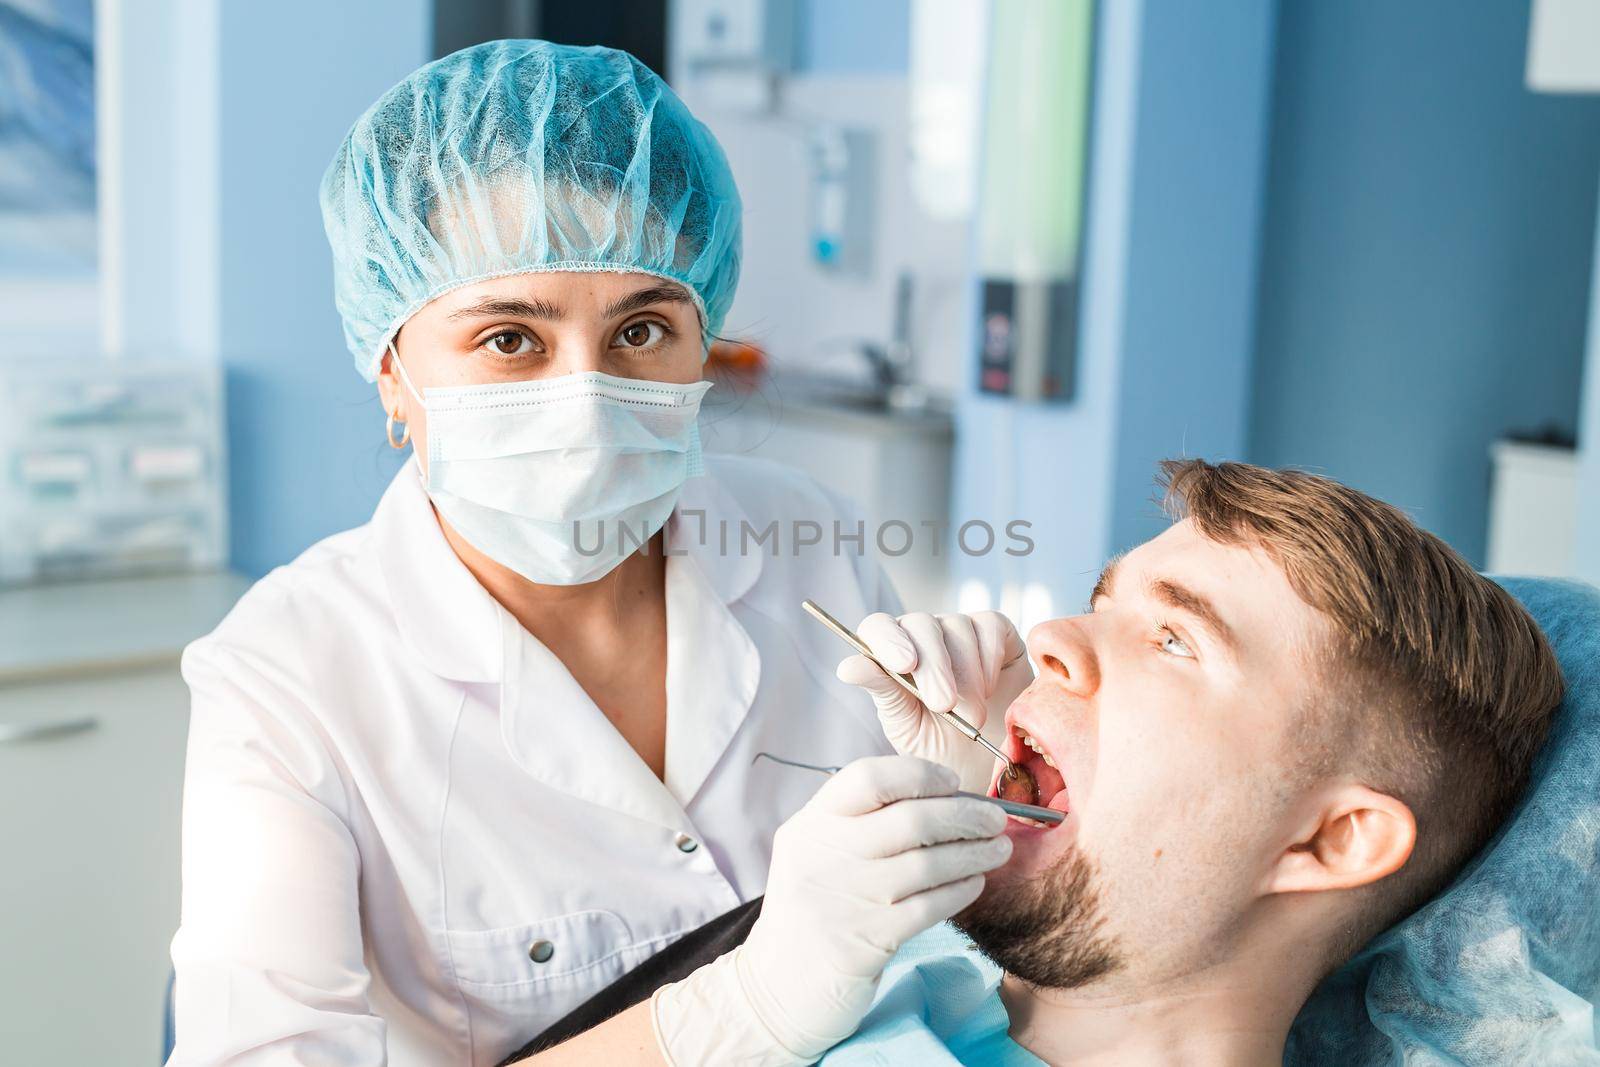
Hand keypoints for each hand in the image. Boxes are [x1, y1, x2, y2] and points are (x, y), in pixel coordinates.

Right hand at [651, 756, 1010, 1064]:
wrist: (779, 985)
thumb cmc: (813, 907)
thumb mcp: (815, 851)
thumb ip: (859, 821)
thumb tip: (941, 796)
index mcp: (811, 824)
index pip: (868, 777)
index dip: (920, 773)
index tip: (953, 782)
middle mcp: (824, 854)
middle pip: (911, 819)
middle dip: (965, 815)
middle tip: (995, 818)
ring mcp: (846, 898)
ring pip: (928, 864)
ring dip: (973, 854)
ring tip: (998, 850)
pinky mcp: (868, 941)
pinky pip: (929, 907)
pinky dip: (960, 891)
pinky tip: (975, 883)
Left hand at [838, 611, 1033, 792]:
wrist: (987, 763)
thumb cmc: (938, 746)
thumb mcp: (905, 725)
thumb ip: (882, 691)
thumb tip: (847, 667)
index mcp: (890, 653)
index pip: (878, 627)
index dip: (888, 640)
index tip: (903, 665)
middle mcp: (922, 636)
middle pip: (921, 624)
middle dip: (933, 667)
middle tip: (944, 705)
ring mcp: (958, 630)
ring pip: (957, 626)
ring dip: (967, 675)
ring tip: (971, 715)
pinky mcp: (994, 631)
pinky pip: (990, 627)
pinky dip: (990, 659)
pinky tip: (989, 690)